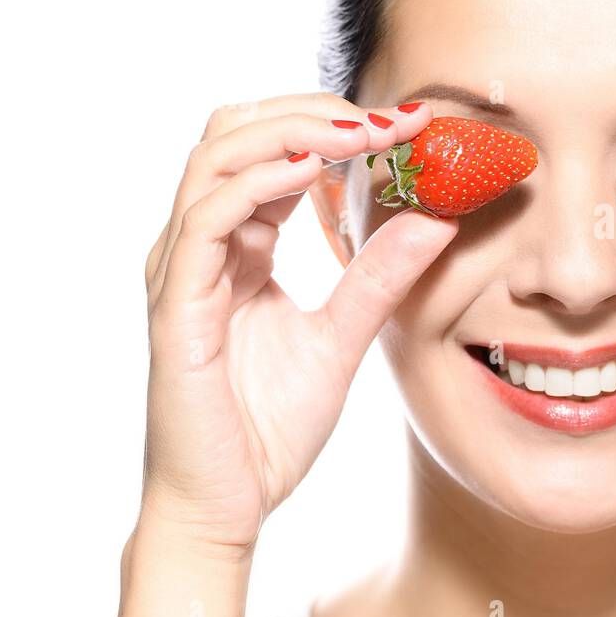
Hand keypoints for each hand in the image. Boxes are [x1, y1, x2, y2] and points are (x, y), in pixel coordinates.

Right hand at [141, 93, 455, 553]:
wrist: (227, 503)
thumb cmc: (268, 427)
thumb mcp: (343, 338)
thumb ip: (381, 279)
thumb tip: (439, 220)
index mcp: (237, 247)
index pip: (271, 153)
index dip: (334, 127)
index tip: (408, 123)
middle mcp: (200, 246)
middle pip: (233, 134)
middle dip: (310, 113)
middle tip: (387, 119)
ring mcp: (181, 270)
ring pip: (214, 159)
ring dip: (290, 133)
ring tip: (361, 134)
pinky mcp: (175, 305)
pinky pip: (205, 220)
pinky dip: (256, 183)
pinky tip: (311, 173)